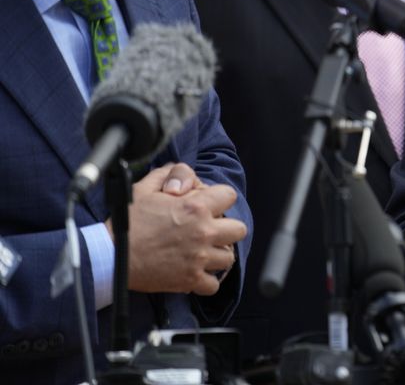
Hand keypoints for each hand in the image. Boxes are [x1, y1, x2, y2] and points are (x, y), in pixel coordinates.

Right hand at [114, 164, 246, 295]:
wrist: (110, 256)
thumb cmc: (127, 223)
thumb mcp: (145, 188)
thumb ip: (169, 174)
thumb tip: (182, 178)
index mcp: (195, 207)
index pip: (230, 196)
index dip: (220, 198)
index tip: (209, 205)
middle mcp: (203, 232)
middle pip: (239, 229)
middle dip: (226, 228)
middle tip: (210, 231)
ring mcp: (199, 258)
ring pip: (229, 257)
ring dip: (218, 254)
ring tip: (202, 252)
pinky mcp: (190, 279)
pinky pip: (214, 284)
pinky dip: (207, 280)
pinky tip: (196, 271)